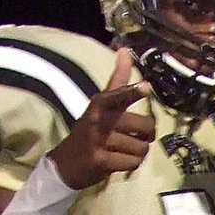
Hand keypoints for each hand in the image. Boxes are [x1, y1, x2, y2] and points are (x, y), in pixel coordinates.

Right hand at [48, 48, 153, 188]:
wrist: (66, 163)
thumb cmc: (89, 131)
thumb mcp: (100, 105)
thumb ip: (117, 82)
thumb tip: (125, 50)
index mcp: (100, 104)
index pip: (118, 95)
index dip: (133, 92)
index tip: (146, 87)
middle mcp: (98, 119)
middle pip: (144, 126)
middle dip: (148, 134)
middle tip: (139, 136)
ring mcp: (99, 140)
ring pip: (141, 147)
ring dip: (139, 152)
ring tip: (126, 150)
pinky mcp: (101, 160)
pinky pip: (132, 162)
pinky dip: (132, 164)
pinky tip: (121, 161)